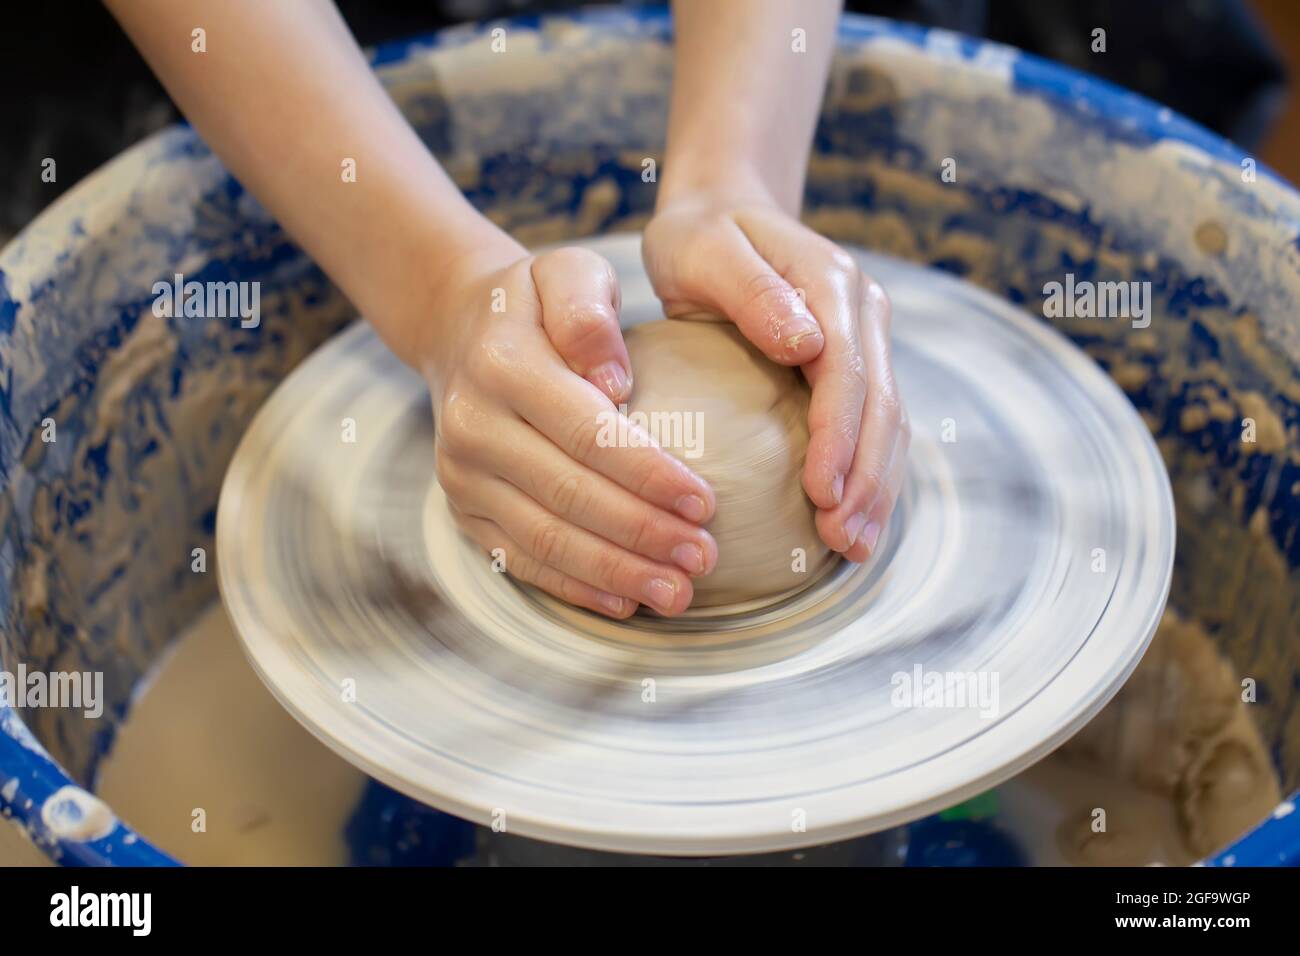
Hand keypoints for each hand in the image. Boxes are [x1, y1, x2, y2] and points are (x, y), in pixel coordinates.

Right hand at [413, 240, 717, 618]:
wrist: (460, 332)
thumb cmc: (536, 303)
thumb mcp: (566, 273)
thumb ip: (588, 312)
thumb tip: (614, 381)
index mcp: (503, 365)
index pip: (585, 432)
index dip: (647, 473)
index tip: (706, 502)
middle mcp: (472, 424)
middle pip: (568, 494)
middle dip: (642, 534)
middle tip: (705, 558)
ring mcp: (462, 475)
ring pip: (545, 538)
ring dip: (616, 572)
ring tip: (678, 593)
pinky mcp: (463, 511)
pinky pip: (520, 560)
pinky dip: (575, 586)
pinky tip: (626, 601)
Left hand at [642, 194, 908, 562]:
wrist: (723, 210)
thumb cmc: (699, 236)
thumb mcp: (704, 249)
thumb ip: (752, 291)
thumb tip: (805, 343)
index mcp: (831, 282)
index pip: (847, 370)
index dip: (840, 437)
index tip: (823, 494)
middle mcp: (861, 310)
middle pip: (881, 404)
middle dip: (867, 478)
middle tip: (843, 541)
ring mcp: (865, 336)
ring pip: (890, 422)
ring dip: (878, 487)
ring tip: (855, 547)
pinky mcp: (854, 362)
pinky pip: (873, 425)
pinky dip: (868, 475)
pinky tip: (852, 521)